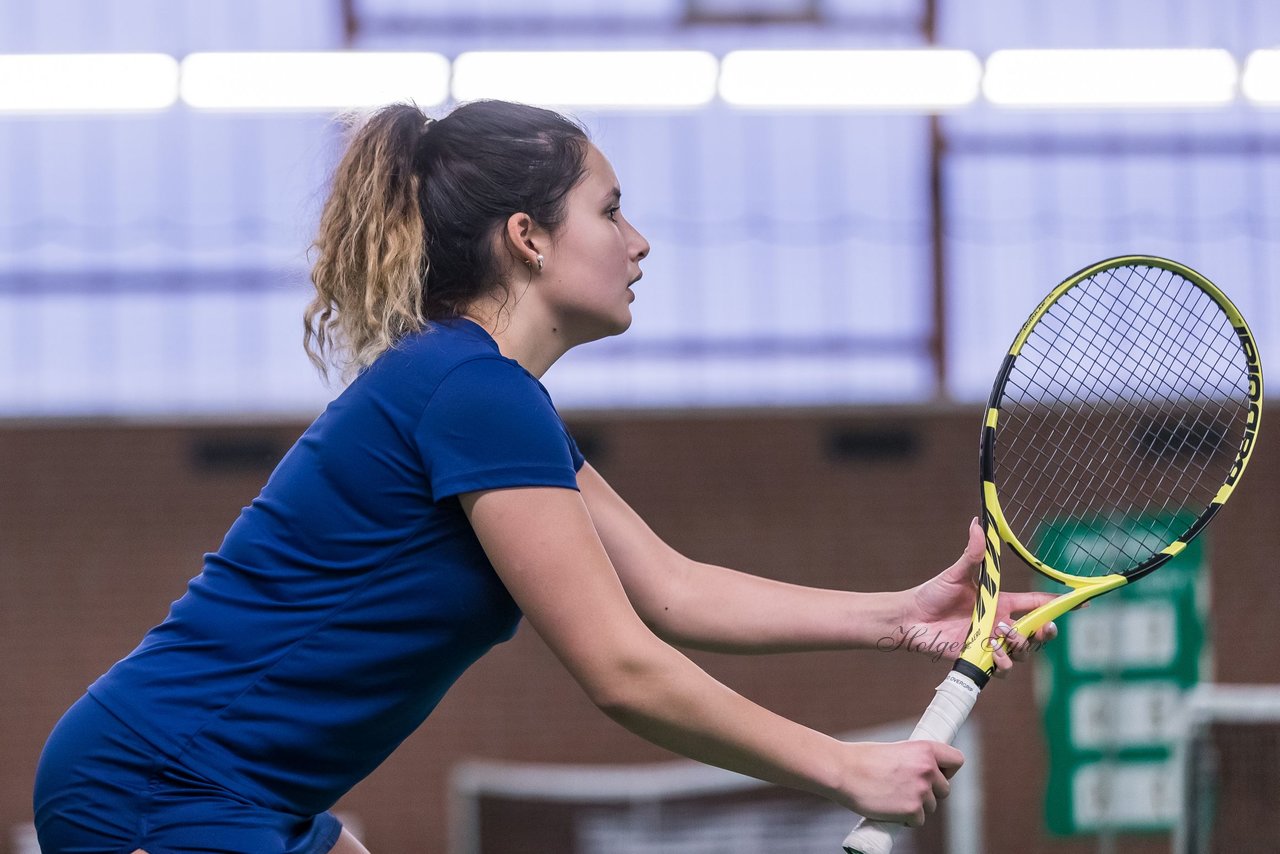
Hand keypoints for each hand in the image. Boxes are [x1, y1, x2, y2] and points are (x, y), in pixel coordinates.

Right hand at [837, 740, 963, 825]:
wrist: (842, 771)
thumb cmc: (862, 759)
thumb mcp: (895, 750)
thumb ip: (914, 760)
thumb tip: (925, 773)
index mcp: (925, 749)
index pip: (956, 760)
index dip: (947, 770)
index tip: (937, 774)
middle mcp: (928, 769)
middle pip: (944, 790)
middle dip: (929, 792)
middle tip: (906, 790)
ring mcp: (921, 791)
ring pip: (931, 806)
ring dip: (916, 806)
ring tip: (892, 797)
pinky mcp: (912, 811)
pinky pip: (918, 821)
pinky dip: (905, 819)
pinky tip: (889, 808)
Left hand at [903, 518, 1058, 675]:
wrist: (910, 617)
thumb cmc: (932, 594)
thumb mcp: (956, 573)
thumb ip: (972, 553)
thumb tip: (978, 524)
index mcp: (1000, 602)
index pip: (1037, 602)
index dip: (1059, 603)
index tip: (1082, 602)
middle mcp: (1000, 623)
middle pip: (1036, 631)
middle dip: (1046, 631)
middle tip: (1043, 627)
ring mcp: (991, 642)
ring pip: (1022, 651)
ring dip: (1020, 644)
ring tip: (1002, 633)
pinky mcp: (978, 657)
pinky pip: (1001, 667)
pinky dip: (1002, 662)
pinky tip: (993, 652)